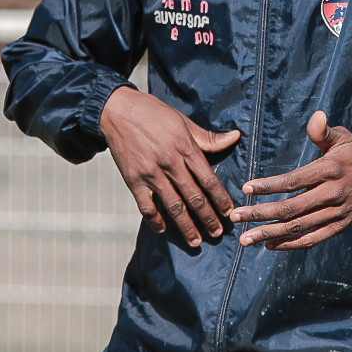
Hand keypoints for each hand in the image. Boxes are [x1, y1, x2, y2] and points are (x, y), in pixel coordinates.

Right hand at [100, 86, 239, 247]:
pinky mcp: (133, 180)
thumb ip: (208, 136)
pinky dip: (155, 221)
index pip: (208, 179)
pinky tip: (163, 230)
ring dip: (186, 226)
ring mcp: (150, 173)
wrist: (116, 110)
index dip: (221, 199)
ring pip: (173, 206)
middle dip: (208, 218)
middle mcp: (169, 162)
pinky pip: (146, 206)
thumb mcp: (183, 120)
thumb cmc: (152, 113)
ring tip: (196, 241)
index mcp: (184, 146)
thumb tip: (235, 137)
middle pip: (194, 197)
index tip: (229, 212)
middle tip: (217, 233)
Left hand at [228, 111, 351, 249]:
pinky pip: (313, 239)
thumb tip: (316, 116)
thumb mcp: (344, 137)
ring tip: (246, 239)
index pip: (293, 181)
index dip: (268, 186)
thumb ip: (323, 131)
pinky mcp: (340, 227)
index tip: (246, 188)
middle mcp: (332, 195)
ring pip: (298, 228)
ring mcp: (336, 214)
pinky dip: (291, 244)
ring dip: (270, 234)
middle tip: (235, 216)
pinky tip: (270, 245)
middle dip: (260, 214)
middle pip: (291, 209)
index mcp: (330, 171)